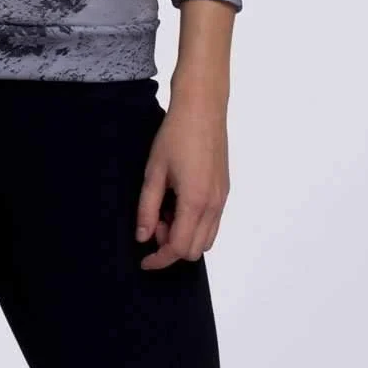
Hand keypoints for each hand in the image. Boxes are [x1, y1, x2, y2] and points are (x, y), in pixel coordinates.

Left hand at [135, 93, 228, 270]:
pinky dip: (194, 223)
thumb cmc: (176, 134)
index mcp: (196, 202)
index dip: (159, 259)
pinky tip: (178, 201)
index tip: (144, 260)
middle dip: (170, 244)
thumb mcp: (154, 171)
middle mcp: (214, 206)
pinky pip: (212, 222)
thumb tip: (143, 237)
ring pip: (206, 239)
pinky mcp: (224, 190)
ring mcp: (222, 198)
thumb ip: (147, 207)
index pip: (178, 248)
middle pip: (194, 250)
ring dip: (184, 234)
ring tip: (165, 209)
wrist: (203, 108)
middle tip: (153, 220)